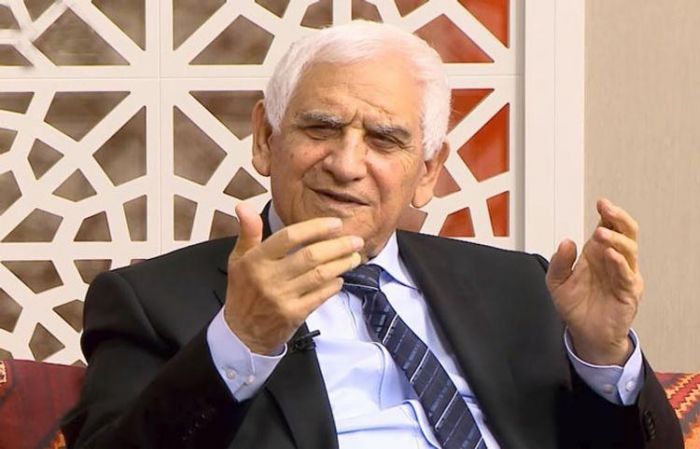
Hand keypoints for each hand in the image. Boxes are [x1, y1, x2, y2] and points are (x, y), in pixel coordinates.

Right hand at [224, 202, 362, 354]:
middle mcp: (269, 277)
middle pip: (310, 256)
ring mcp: (282, 297)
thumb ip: (248, 232)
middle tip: (356, 240)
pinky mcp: (294, 315)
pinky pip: (320, 296)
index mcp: (256, 260)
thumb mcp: (238, 259)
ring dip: (341, 264)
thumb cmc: (243, 291)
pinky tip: (340, 278)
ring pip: (319, 276)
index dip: (315, 228)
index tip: (336, 224)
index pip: (289, 237)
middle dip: (338, 246)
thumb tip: (243, 206)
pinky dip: (333, 286)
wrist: (241, 333)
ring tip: (355, 257)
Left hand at [546, 199, 643, 365]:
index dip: (608, 214)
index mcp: (597, 253)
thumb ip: (559, 262)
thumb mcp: (557, 282)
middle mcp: (613, 261)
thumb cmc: (574, 305)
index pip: (609, 227)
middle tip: (606, 209)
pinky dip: (619, 263)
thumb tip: (566, 242)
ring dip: (615, 239)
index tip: (601, 203)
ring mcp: (624, 275)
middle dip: (618, 218)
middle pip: (626, 233)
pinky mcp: (628, 293)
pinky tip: (609, 255)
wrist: (584, 333)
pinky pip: (627, 274)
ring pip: (629, 250)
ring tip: (600, 233)